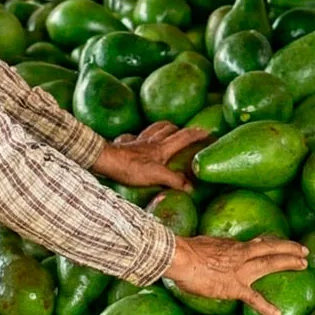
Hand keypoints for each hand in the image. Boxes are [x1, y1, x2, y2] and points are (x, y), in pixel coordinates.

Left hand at [91, 121, 209, 191]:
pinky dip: (139, 136)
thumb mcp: (156, 175)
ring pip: (153, 128)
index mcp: (161, 148)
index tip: (209, 132)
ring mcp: (137, 141)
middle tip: (186, 132)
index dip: (197, 134)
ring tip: (167, 130)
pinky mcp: (125, 144)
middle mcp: (150, 141)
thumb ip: (174, 180)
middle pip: (168, 128)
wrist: (105, 160)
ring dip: (162, 127)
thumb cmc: (130, 167)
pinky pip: (133, 136)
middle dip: (180, 128)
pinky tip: (137, 139)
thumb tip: (191, 187)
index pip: (184, 137)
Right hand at [163, 235, 309, 314]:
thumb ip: (215, 245)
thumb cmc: (185, 249)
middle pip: (269, 249)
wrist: (180, 258)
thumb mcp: (204, 242)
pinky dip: (266, 306)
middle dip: (288, 249)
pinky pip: (253, 298)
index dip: (269, 244)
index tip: (278, 244)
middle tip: (303, 251)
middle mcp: (240, 255)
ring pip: (269, 264)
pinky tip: (276, 314)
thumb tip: (218, 245)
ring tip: (303, 264)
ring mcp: (239, 270)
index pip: (255, 244)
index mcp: (231, 246)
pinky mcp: (234, 286)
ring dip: (287, 263)